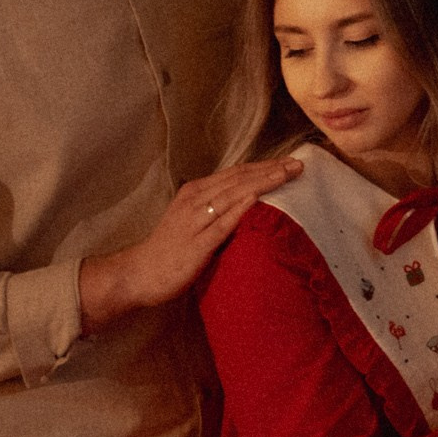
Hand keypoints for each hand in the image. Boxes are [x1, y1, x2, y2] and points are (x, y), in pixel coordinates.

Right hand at [79, 157, 302, 330]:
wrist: (138, 274)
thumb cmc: (169, 250)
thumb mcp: (193, 221)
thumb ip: (216, 210)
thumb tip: (247, 203)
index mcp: (195, 192)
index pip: (235, 173)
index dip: (263, 166)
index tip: (289, 162)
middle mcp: (195, 200)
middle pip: (238, 179)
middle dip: (270, 170)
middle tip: (298, 164)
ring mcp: (194, 221)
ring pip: (233, 195)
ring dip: (262, 182)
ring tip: (287, 174)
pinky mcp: (196, 244)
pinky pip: (222, 223)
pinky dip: (240, 208)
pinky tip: (258, 198)